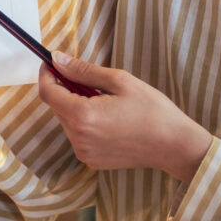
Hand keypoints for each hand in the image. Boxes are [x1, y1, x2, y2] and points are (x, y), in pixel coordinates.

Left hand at [37, 53, 212, 183]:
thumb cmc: (152, 109)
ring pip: (67, 122)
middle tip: (88, 79)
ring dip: (76, 107)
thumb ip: (83, 71)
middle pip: (56, 107)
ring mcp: (84, 152)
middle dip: (65, 89)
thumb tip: (57, 59)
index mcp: (83, 116)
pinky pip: (78, 136)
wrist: (173, 144)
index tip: (52, 63)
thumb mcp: (119, 81)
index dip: (46, 74)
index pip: (47, 92)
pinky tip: (109, 119)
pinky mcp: (92, 161)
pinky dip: (85, 124)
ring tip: (105, 101)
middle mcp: (78, 138)